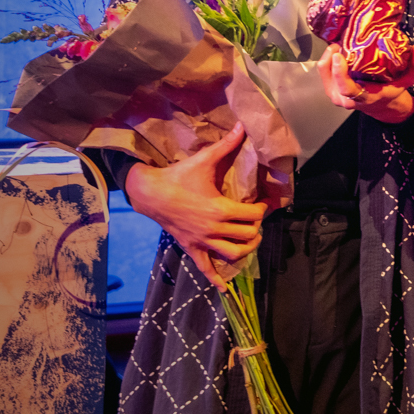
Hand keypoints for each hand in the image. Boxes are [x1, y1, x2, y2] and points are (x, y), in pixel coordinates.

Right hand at [124, 124, 266, 290]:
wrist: (149, 193)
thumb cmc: (179, 176)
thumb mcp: (204, 160)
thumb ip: (227, 145)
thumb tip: (244, 125)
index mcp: (219, 209)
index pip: (253, 216)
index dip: (263, 209)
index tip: (264, 202)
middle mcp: (213, 229)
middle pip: (247, 236)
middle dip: (256, 228)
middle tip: (256, 219)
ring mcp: (202, 241)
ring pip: (232, 254)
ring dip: (246, 250)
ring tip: (251, 240)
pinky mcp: (191, 247)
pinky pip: (204, 268)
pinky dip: (216, 279)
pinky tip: (225, 288)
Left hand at [318, 42, 413, 122]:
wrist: (381, 105)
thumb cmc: (392, 90)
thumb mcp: (409, 80)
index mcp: (364, 97)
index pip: (346, 88)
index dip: (340, 73)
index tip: (338, 55)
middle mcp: (346, 98)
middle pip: (329, 76)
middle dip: (332, 56)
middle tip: (342, 41)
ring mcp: (335, 95)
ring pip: (324, 71)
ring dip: (329, 55)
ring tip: (340, 44)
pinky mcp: (330, 89)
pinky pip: (323, 71)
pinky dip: (328, 58)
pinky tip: (337, 50)